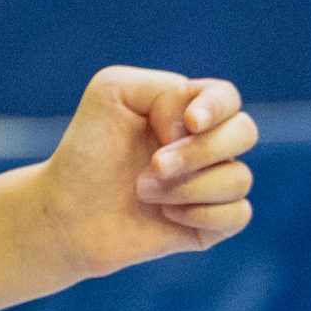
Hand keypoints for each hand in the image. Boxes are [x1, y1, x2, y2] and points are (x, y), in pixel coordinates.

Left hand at [32, 66, 256, 278]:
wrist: (66, 211)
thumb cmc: (87, 149)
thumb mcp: (111, 93)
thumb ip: (161, 87)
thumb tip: (195, 127)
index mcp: (187, 109)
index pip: (227, 97)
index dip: (217, 107)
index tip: (191, 122)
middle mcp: (206, 145)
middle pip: (244, 132)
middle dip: (199, 151)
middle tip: (154, 165)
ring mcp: (210, 184)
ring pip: (238, 177)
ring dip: (188, 186)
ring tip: (143, 191)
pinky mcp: (210, 224)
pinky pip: (238, 214)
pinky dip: (203, 214)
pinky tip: (167, 216)